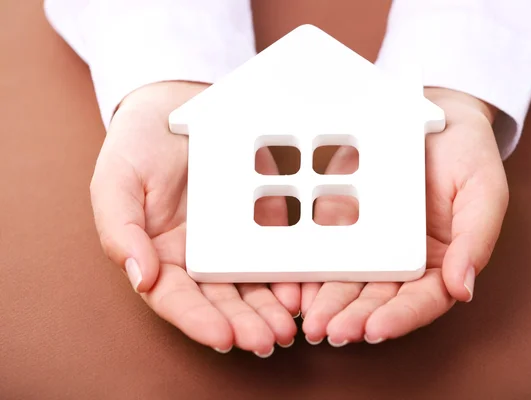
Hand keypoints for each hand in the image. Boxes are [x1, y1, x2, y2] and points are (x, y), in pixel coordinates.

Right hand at [90, 81, 298, 356]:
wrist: (176, 105)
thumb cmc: (138, 145)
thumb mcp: (116, 182)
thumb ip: (121, 230)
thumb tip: (141, 278)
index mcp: (161, 255)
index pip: (177, 299)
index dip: (198, 321)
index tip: (223, 336)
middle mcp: (198, 256)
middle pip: (222, 300)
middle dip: (244, 323)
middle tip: (268, 340)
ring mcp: (232, 240)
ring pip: (254, 283)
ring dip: (271, 308)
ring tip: (290, 325)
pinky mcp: (261, 219)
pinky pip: (278, 249)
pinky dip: (291, 271)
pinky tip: (305, 286)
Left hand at [301, 88, 508, 345]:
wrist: (433, 112)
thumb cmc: (466, 157)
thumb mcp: (484, 192)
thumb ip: (475, 240)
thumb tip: (464, 289)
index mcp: (439, 262)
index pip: (421, 300)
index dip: (400, 318)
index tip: (376, 330)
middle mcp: (401, 262)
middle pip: (377, 298)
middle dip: (355, 318)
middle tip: (332, 333)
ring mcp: (368, 243)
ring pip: (346, 281)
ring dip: (328, 304)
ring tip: (311, 322)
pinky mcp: (340, 221)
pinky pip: (323, 249)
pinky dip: (309, 270)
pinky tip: (294, 286)